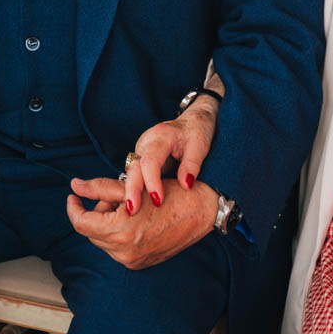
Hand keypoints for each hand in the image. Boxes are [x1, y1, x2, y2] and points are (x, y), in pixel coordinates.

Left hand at [67, 178, 218, 269]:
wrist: (202, 211)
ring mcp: (132, 260)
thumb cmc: (170, 193)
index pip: (81, 223)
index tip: (73, 195)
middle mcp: (124, 251)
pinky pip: (117, 248)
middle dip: (96, 212)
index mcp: (121, 231)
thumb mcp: (133, 186)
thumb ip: (100, 187)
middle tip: (114, 195)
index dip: (74, 207)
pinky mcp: (140, 263)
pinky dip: (118, 233)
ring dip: (107, 223)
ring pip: (103, 240)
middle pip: (91, 232)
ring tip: (128, 206)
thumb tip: (74, 185)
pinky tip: (135, 219)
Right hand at [120, 92, 218, 214]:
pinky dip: (136, 190)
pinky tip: (138, 207)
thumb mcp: (201, 144)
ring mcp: (141, 151)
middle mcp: (145, 143)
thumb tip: (186, 185)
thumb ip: (192, 163)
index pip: (150, 161)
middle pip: (134, 167)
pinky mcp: (142, 160)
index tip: (158, 201)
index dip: (152, 182)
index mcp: (161, 136)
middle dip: (132, 190)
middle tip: (132, 211)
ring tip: (132, 213)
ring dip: (131, 192)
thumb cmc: (197, 130)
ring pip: (131, 173)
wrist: (193, 120)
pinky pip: (136, 176)